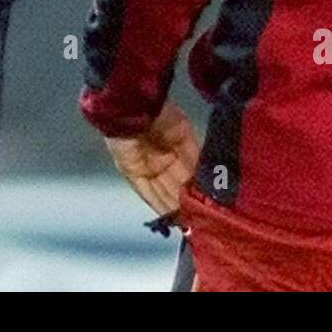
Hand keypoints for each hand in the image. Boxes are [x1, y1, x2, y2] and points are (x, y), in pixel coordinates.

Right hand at [105, 100, 200, 215]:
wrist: (131, 105)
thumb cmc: (121, 137)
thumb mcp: (127, 167)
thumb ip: (147, 188)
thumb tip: (165, 211)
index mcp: (139, 170)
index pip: (157, 195)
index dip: (169, 209)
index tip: (182, 226)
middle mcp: (157, 162)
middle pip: (174, 186)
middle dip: (185, 202)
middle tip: (199, 219)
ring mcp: (172, 148)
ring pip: (186, 174)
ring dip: (195, 189)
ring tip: (207, 205)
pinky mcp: (185, 135)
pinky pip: (196, 156)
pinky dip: (202, 170)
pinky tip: (210, 185)